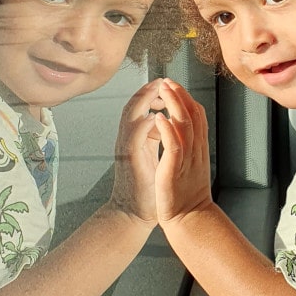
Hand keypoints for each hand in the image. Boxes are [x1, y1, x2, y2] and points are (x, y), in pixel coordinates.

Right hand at [109, 79, 164, 226]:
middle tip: (164, 80)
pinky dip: (145, 122)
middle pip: (133, 104)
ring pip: (130, 114)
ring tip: (160, 89)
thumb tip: (169, 122)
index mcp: (136, 138)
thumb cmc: (148, 189)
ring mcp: (126, 146)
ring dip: (145, 99)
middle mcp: (127, 138)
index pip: (141, 107)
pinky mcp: (128, 158)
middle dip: (148, 90)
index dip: (153, 93)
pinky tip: (158, 116)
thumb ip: (158, 138)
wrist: (133, 214)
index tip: (169, 86)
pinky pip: (134, 134)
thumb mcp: (154, 156)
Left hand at [152, 79, 214, 226]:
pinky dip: (167, 128)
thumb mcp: (186, 166)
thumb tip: (179, 132)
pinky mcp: (175, 169)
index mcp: (197, 149)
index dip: (186, 99)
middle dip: (180, 95)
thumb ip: (185, 148)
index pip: (196, 117)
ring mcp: (186, 159)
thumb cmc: (184, 196)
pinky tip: (160, 117)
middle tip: (168, 80)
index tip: (174, 86)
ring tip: (164, 89)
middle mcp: (195, 150)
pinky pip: (174, 145)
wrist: (187, 220)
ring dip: (174, 104)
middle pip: (193, 115)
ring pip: (185, 124)